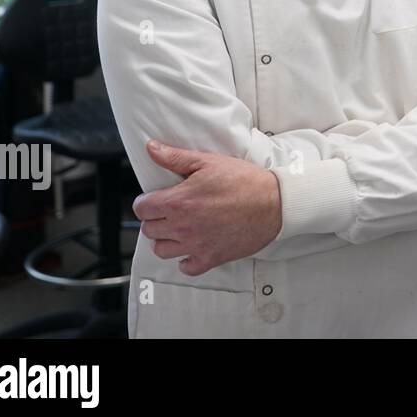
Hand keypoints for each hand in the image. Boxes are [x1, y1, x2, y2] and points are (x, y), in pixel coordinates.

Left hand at [134, 139, 282, 276]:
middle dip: (156, 219)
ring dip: (167, 239)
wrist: (274, 202)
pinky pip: (185, 267)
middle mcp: (183, 226)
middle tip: (172, 211)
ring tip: (180, 229)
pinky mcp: (210, 258)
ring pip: (161, 250)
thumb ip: (176, 157)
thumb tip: (151, 149)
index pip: (142, 209)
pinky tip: (194, 246)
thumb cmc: (244, 181)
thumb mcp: (209, 161)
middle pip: (149, 229)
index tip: (157, 199)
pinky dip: (186, 260)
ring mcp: (196, 245)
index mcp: (179, 201)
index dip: (147, 202)